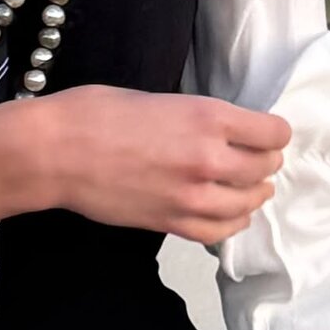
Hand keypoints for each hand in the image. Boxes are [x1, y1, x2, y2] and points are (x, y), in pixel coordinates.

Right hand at [42, 84, 290, 244]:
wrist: (55, 152)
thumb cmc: (94, 113)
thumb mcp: (158, 98)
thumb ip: (198, 118)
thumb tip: (222, 131)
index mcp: (207, 117)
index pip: (274, 134)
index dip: (273, 133)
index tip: (265, 133)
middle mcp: (208, 158)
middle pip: (266, 168)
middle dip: (263, 162)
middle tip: (253, 158)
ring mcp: (192, 196)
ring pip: (249, 203)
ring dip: (252, 193)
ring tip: (245, 187)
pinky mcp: (172, 223)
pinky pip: (221, 231)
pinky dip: (231, 222)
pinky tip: (227, 212)